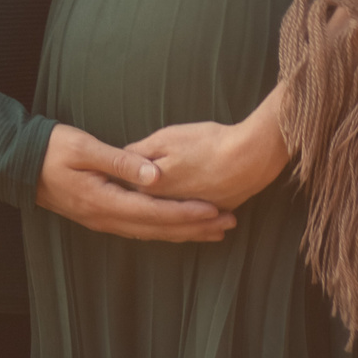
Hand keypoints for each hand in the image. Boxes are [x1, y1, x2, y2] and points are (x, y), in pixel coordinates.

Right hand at [37, 123, 236, 241]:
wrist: (21, 165)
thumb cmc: (52, 150)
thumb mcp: (85, 148)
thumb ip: (120, 162)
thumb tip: (155, 175)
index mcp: (104, 202)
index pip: (155, 212)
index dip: (187, 213)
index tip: (215, 210)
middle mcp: (106, 219)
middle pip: (159, 229)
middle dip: (195, 227)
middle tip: (228, 223)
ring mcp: (103, 221)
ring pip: (151, 233)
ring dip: (183, 232)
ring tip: (214, 229)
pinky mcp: (101, 217)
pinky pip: (140, 229)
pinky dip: (164, 229)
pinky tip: (178, 228)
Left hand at [126, 83, 291, 211]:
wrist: (250, 158)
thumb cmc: (206, 144)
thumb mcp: (166, 138)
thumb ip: (139, 152)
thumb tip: (121, 159)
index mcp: (151, 190)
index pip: (125, 190)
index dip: (117, 183)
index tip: (107, 183)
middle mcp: (169, 208)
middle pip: (147, 206)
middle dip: (136, 202)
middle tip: (126, 200)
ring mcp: (193, 215)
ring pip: (173, 216)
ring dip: (165, 215)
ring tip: (159, 211)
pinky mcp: (215, 216)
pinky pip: (196, 219)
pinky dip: (191, 218)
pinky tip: (191, 218)